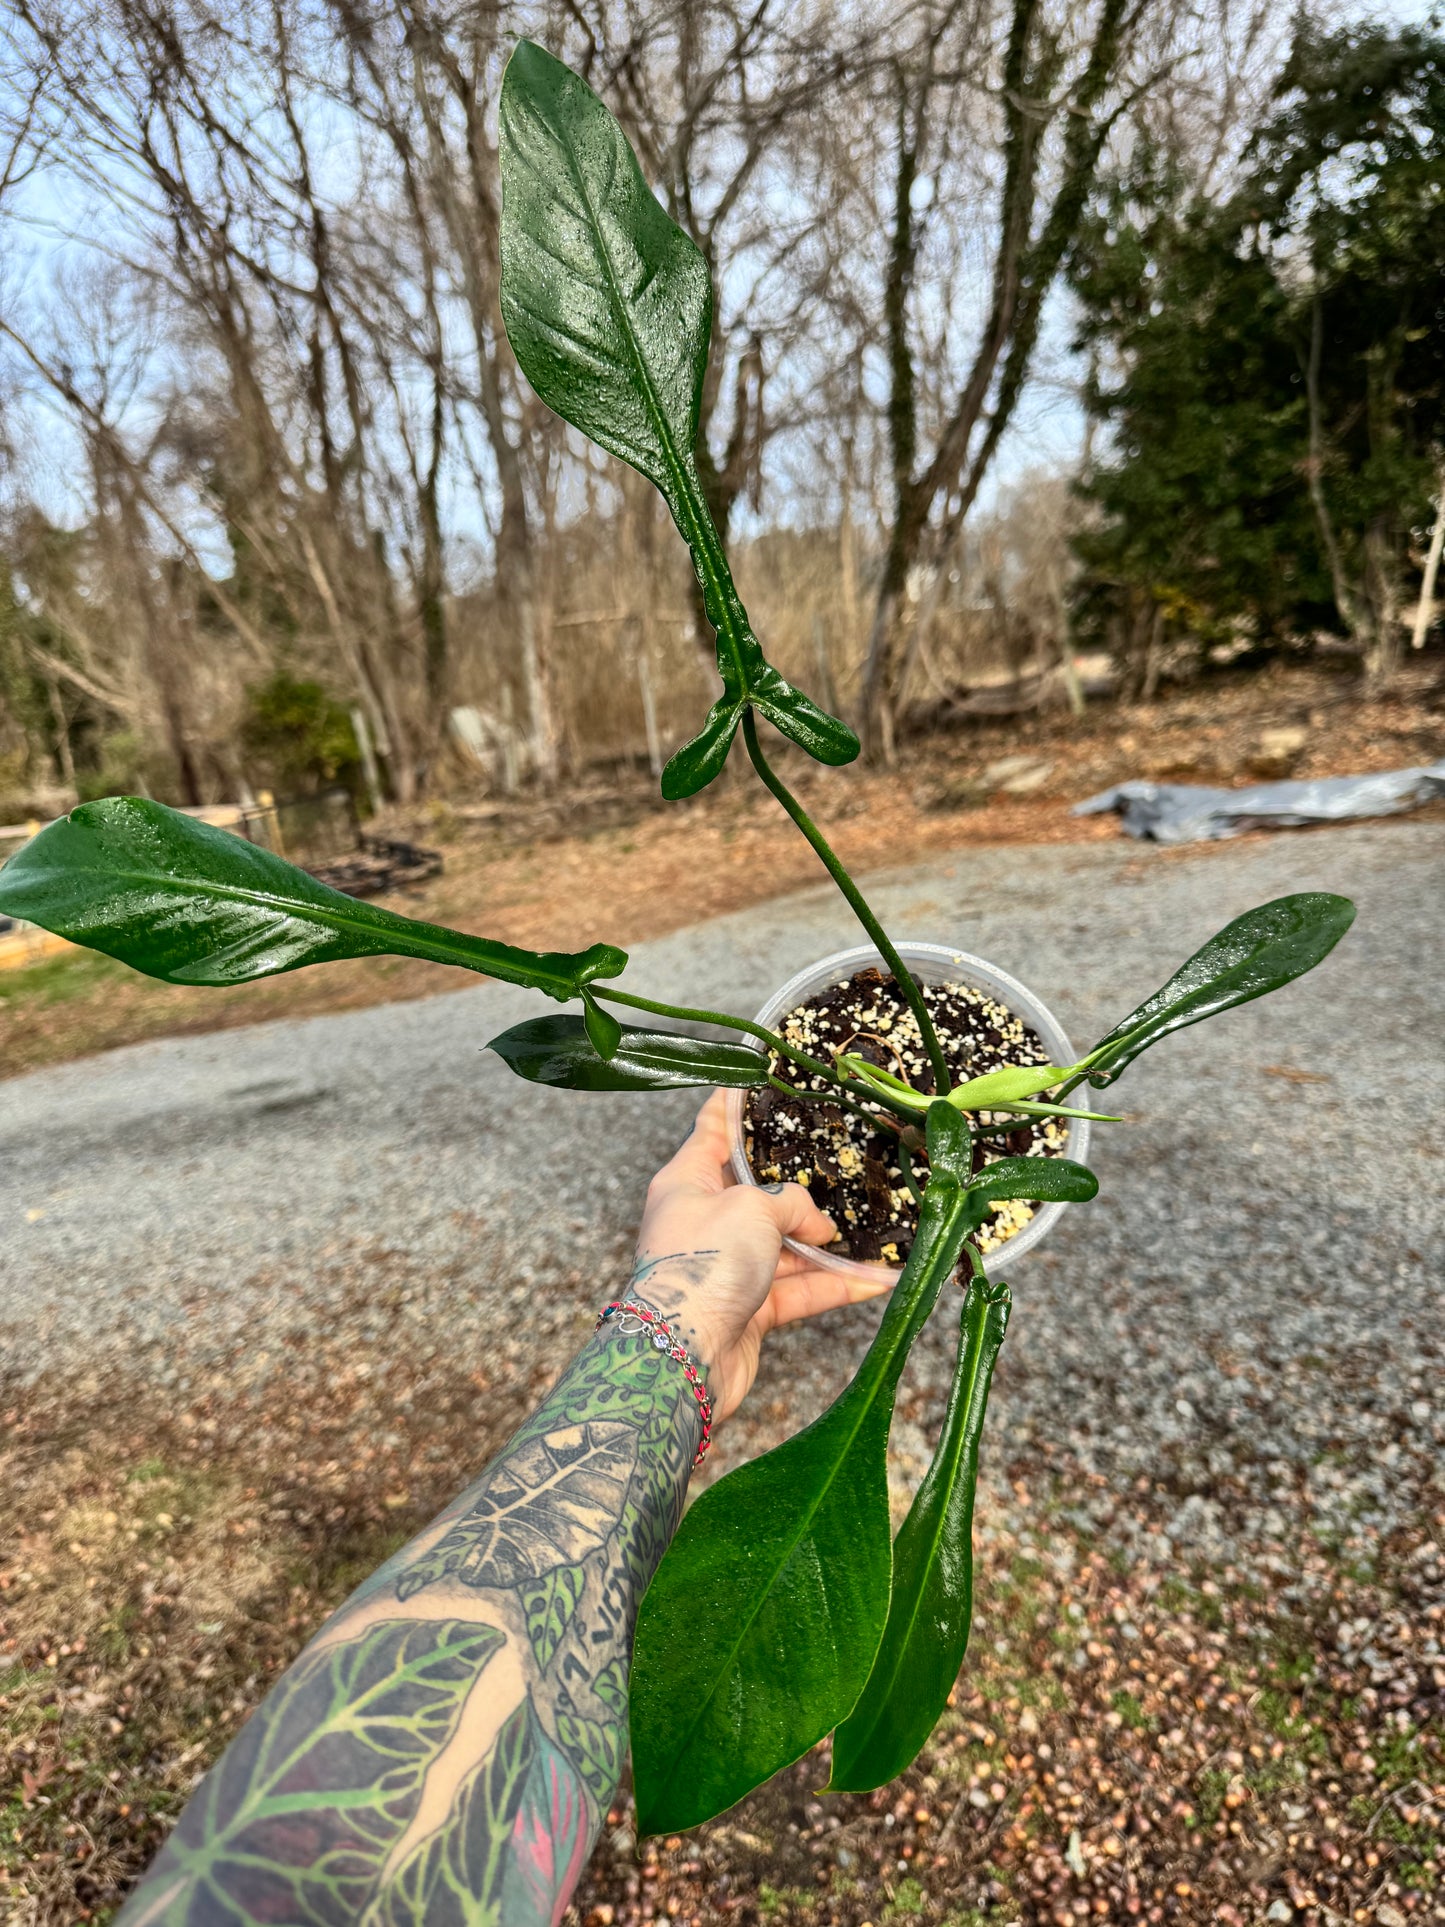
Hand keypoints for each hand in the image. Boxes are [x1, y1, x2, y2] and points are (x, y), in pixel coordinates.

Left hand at [628, 1089, 893, 1422]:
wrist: (682, 1358)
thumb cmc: (702, 1266)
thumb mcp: (752, 1209)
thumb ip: (791, 1203)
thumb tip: (817, 1226)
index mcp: (687, 1183)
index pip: (711, 1131)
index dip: (731, 1105)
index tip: (750, 1078)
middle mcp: (704, 1222)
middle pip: (757, 1194)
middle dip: (801, 1187)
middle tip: (840, 1165)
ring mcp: (726, 1267)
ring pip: (786, 1247)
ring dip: (829, 1246)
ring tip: (877, 1233)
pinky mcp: (748, 1309)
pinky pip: (799, 1289)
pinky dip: (835, 1286)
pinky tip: (876, 1281)